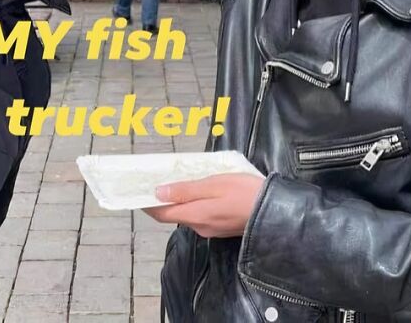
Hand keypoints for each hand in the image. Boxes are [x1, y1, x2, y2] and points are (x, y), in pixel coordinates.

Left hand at [144, 174, 264, 237]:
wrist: (274, 212)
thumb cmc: (244, 193)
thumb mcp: (213, 184)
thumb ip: (185, 190)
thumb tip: (158, 193)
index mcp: (195, 215)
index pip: (162, 213)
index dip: (147, 204)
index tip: (136, 193)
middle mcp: (200, 226)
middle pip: (174, 214)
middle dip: (162, 201)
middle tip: (154, 181)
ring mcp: (212, 229)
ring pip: (188, 214)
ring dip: (178, 201)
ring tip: (174, 182)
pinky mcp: (222, 227)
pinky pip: (201, 215)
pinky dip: (193, 204)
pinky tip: (197, 191)